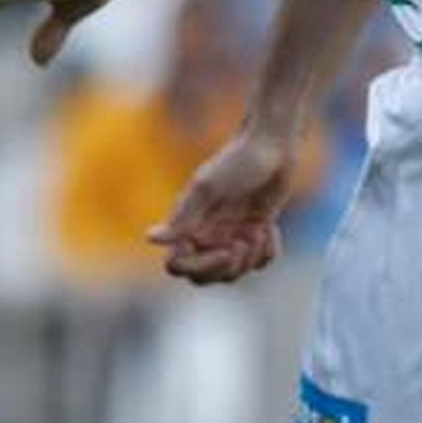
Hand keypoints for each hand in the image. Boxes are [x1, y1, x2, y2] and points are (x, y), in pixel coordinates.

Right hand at [148, 127, 293, 285]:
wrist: (271, 144)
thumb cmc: (237, 160)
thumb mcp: (208, 188)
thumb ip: (182, 217)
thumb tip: (150, 239)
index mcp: (188, 224)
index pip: (177, 265)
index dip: (198, 267)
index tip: (225, 247)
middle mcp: (205, 234)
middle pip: (203, 278)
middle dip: (225, 268)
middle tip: (243, 242)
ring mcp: (230, 236)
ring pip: (232, 274)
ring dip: (250, 258)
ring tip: (259, 231)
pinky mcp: (255, 233)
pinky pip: (259, 264)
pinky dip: (267, 253)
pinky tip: (269, 230)